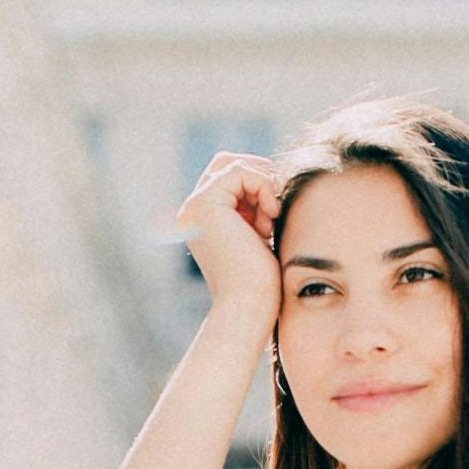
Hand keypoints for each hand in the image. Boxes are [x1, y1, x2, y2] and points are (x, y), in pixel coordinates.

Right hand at [174, 151, 281, 328]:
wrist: (248, 306)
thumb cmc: (260, 283)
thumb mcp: (260, 238)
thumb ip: (256, 210)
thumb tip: (273, 178)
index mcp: (203, 221)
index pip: (230, 178)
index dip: (258, 185)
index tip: (274, 215)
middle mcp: (192, 212)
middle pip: (227, 163)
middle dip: (259, 176)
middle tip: (275, 207)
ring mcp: (195, 207)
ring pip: (235, 165)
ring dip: (263, 186)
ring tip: (271, 219)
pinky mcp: (205, 204)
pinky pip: (240, 171)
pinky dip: (263, 186)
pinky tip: (271, 215)